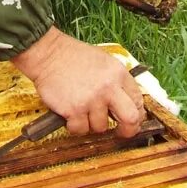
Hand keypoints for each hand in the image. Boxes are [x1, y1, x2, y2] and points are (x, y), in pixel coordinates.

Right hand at [12, 27, 144, 138]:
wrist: (48, 55)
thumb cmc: (73, 57)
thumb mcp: (104, 62)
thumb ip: (116, 81)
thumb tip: (125, 103)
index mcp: (118, 74)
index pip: (137, 100)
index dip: (136, 114)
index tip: (132, 120)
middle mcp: (108, 88)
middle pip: (130, 119)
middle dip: (128, 130)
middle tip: (121, 133)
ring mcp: (91, 100)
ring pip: (101, 127)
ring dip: (91, 124)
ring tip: (82, 110)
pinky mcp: (74, 110)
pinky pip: (80, 130)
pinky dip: (75, 126)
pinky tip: (71, 115)